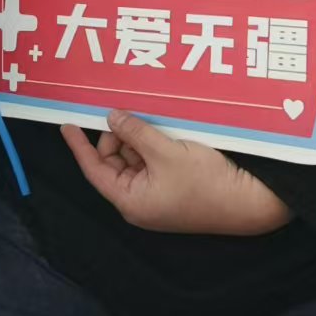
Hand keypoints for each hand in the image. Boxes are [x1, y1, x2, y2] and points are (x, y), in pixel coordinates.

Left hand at [61, 110, 292, 235]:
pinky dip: (152, 145)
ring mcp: (157, 195)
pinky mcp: (173, 188)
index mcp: (131, 201)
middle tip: (128, 113)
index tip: (67, 125)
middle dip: (118, 137)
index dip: (80, 146)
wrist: (249, 202)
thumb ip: (135, 133)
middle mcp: (139, 201)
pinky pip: (152, 162)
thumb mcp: (166, 152)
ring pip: (134, 159)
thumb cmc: (207, 183)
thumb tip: (112, 118)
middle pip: (114, 162)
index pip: (95, 170)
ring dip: (137, 139)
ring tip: (151, 122)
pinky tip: (161, 130)